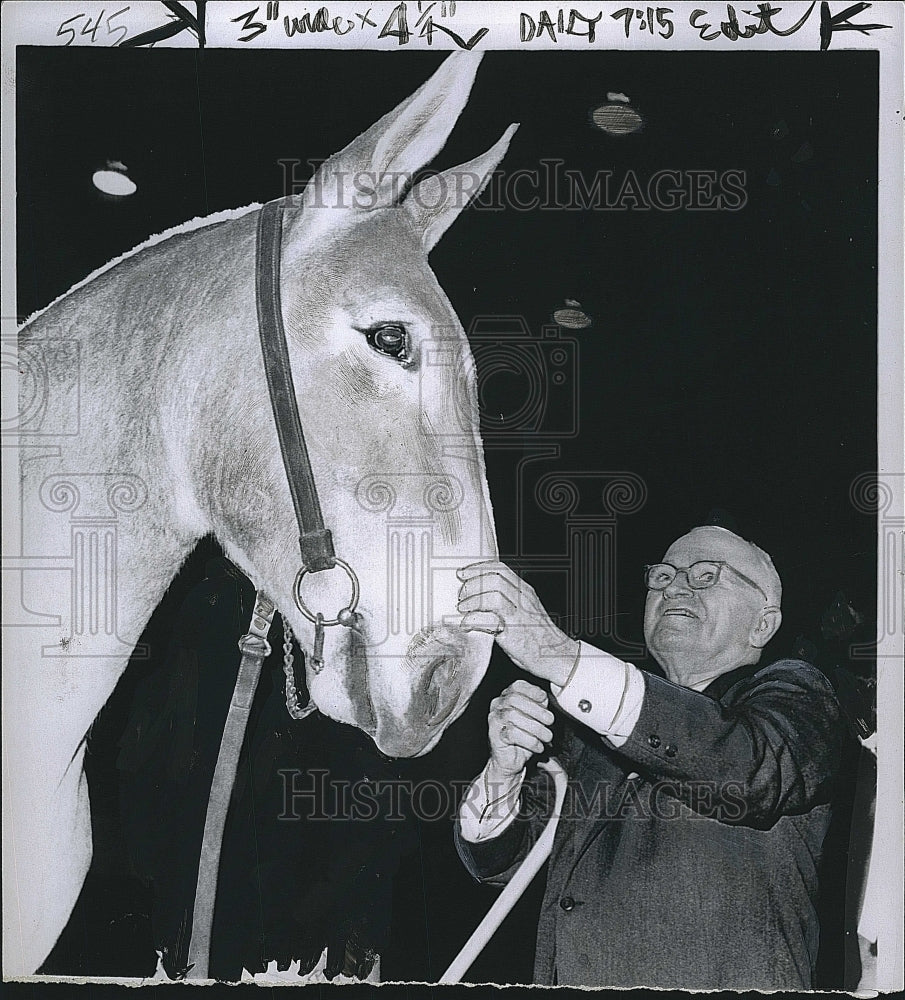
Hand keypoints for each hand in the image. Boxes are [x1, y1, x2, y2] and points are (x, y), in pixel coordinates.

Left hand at [457, 561, 577, 685]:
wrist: (559, 656)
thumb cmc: (538, 636)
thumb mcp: (525, 609)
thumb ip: (507, 599)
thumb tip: (479, 593)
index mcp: (525, 591)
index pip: (499, 568)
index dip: (477, 568)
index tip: (462, 573)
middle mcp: (523, 599)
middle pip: (493, 579)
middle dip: (471, 584)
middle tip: (461, 595)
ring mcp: (519, 615)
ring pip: (492, 595)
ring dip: (472, 601)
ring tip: (463, 609)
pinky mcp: (514, 633)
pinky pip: (489, 620)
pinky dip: (473, 620)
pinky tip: (467, 624)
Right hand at [487, 680, 554, 776]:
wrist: (511, 761)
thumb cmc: (524, 737)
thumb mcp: (535, 717)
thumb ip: (539, 704)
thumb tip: (546, 697)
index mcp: (506, 696)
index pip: (517, 685)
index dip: (532, 690)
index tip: (544, 699)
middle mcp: (497, 705)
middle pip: (514, 699)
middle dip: (537, 710)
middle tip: (550, 721)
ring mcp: (494, 720)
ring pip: (513, 716)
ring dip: (536, 727)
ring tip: (547, 736)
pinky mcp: (494, 736)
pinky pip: (512, 734)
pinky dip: (530, 741)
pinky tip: (538, 746)